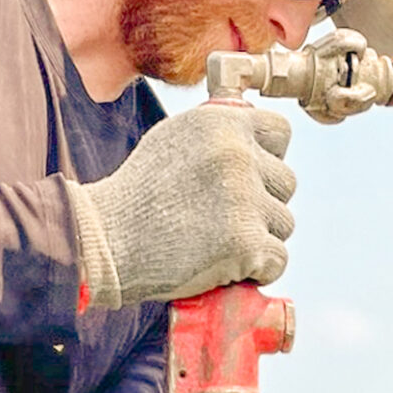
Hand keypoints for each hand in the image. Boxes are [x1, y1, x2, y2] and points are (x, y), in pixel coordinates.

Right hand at [66, 104, 295, 310]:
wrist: (106, 241)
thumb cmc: (136, 196)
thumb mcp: (172, 141)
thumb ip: (215, 134)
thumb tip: (254, 138)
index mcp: (222, 123)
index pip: (281, 132)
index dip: (269, 159)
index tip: (250, 178)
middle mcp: (238, 155)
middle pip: (286, 183)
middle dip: (262, 204)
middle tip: (223, 219)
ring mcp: (244, 199)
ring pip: (284, 223)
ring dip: (260, 237)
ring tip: (218, 243)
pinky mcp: (246, 243)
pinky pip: (278, 259)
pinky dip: (258, 269)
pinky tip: (228, 267)